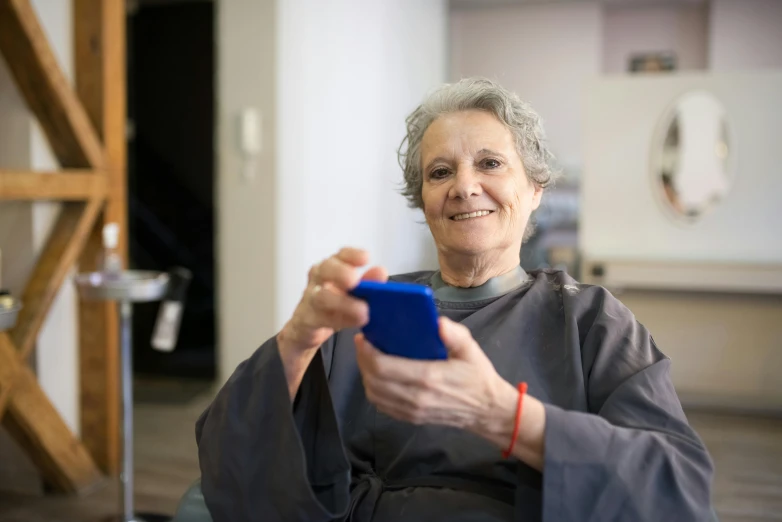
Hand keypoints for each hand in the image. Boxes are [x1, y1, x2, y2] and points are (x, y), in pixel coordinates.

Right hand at [279, 247, 387, 353]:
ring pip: (321, 296)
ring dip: (343, 302)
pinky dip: (339, 320)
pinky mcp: (308, 318)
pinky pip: (321, 317)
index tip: (366, 258)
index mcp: (333, 267)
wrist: (307, 325)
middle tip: (354, 280)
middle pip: (325, 269)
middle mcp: (319, 278)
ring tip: (362, 310)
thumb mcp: (354, 291)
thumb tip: (381, 272)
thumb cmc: (333, 303)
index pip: (341, 255)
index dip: (352, 255)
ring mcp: (311, 298)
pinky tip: (354, 322)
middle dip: (340, 273)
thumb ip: (368, 281)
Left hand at [355, 317, 545, 468]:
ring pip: (374, 394)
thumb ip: (454, 335)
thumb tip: (437, 322)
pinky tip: (377, 376)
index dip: (367, 352)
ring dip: (366, 375)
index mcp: (428, 377)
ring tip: (368, 357)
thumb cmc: (477, 376)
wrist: (487, 410)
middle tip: (364, 343)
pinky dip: (374, 390)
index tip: (364, 337)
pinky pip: (382, 405)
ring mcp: (412, 411)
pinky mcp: (411, 418)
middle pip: (373, 380)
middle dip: (362, 360)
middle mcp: (416, 397)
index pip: (384, 367)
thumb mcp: (471, 349)